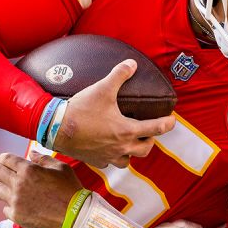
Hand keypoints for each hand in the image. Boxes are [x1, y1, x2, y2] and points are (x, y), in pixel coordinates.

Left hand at [0, 153, 83, 227]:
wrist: (76, 217)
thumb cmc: (71, 190)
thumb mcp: (61, 168)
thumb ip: (43, 159)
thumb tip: (31, 153)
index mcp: (28, 169)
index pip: (6, 159)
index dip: (3, 158)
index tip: (0, 160)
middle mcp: (18, 184)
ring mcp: (16, 201)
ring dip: (2, 189)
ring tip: (10, 192)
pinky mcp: (17, 216)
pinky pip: (6, 209)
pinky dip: (11, 206)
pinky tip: (23, 207)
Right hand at [52, 59, 175, 167]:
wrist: (56, 128)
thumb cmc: (81, 110)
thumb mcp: (102, 88)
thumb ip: (119, 75)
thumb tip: (132, 64)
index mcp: (127, 130)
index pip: (156, 129)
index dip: (167, 124)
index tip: (172, 121)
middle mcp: (121, 147)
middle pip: (145, 149)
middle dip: (150, 141)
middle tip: (148, 132)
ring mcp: (108, 156)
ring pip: (128, 161)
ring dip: (132, 152)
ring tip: (129, 143)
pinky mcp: (95, 160)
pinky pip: (109, 163)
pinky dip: (112, 157)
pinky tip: (108, 149)